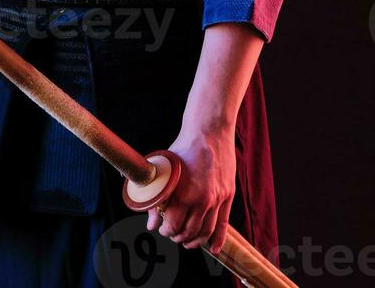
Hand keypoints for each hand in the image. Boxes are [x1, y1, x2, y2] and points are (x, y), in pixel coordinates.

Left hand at [146, 125, 235, 255]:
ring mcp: (217, 199)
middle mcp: (202, 200)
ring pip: (206, 232)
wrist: (209, 131)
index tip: (162, 228)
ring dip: (195, 241)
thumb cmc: (184, 147)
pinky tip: (212, 249)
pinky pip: (223, 225)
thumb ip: (157, 198)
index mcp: (183, 193)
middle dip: (178, 236)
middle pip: (189, 232)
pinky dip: (217, 240)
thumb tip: (151, 224)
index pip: (172, 226)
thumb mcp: (166, 170)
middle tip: (172, 233)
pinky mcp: (228, 196)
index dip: (165, 230)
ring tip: (187, 240)